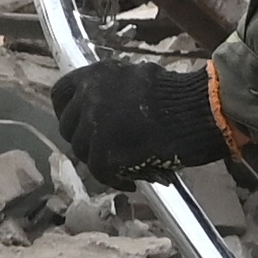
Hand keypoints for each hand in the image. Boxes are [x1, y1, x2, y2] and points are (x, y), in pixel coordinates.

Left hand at [48, 52, 236, 186]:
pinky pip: (100, 171)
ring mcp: (94, 124)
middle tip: (104, 150)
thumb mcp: (136, 79)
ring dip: (100, 161)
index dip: (66, 112)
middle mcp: (89, 96)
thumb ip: (113, 90)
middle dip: (84, 140)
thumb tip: (103, 108)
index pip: (60, 94)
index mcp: (95, 75)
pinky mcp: (104, 151)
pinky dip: (114, 180)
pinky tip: (131, 182)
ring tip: (123, 166)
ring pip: (82, 151)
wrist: (197, 110)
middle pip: (67, 127)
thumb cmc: (177, 96)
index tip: (77, 124)